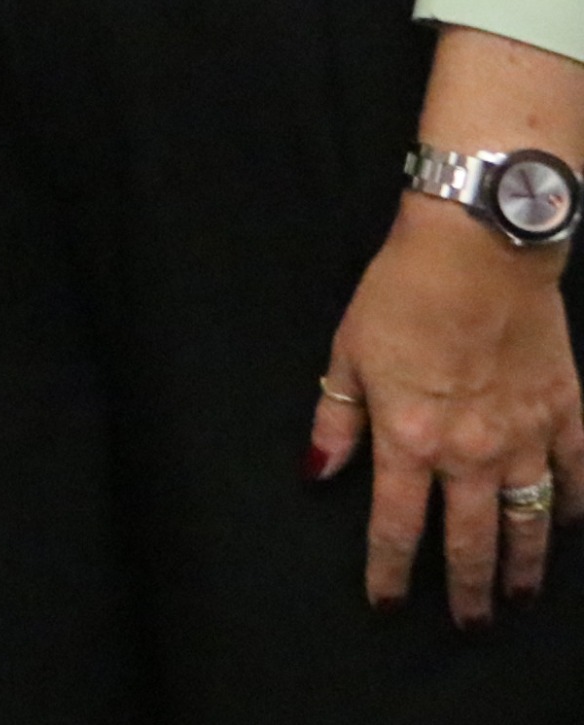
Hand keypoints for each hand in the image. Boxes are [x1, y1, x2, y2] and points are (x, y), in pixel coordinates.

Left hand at [313, 199, 583, 619]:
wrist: (478, 249)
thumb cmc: (402, 295)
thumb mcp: (348, 354)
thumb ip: (336, 421)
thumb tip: (317, 474)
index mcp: (409, 439)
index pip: (395, 526)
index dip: (389, 571)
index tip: (386, 604)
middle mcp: (470, 453)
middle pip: (469, 541)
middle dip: (467, 590)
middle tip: (470, 624)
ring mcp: (526, 437)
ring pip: (529, 522)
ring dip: (524, 566)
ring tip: (518, 596)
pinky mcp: (567, 414)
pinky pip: (578, 477)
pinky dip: (575, 506)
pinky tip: (569, 525)